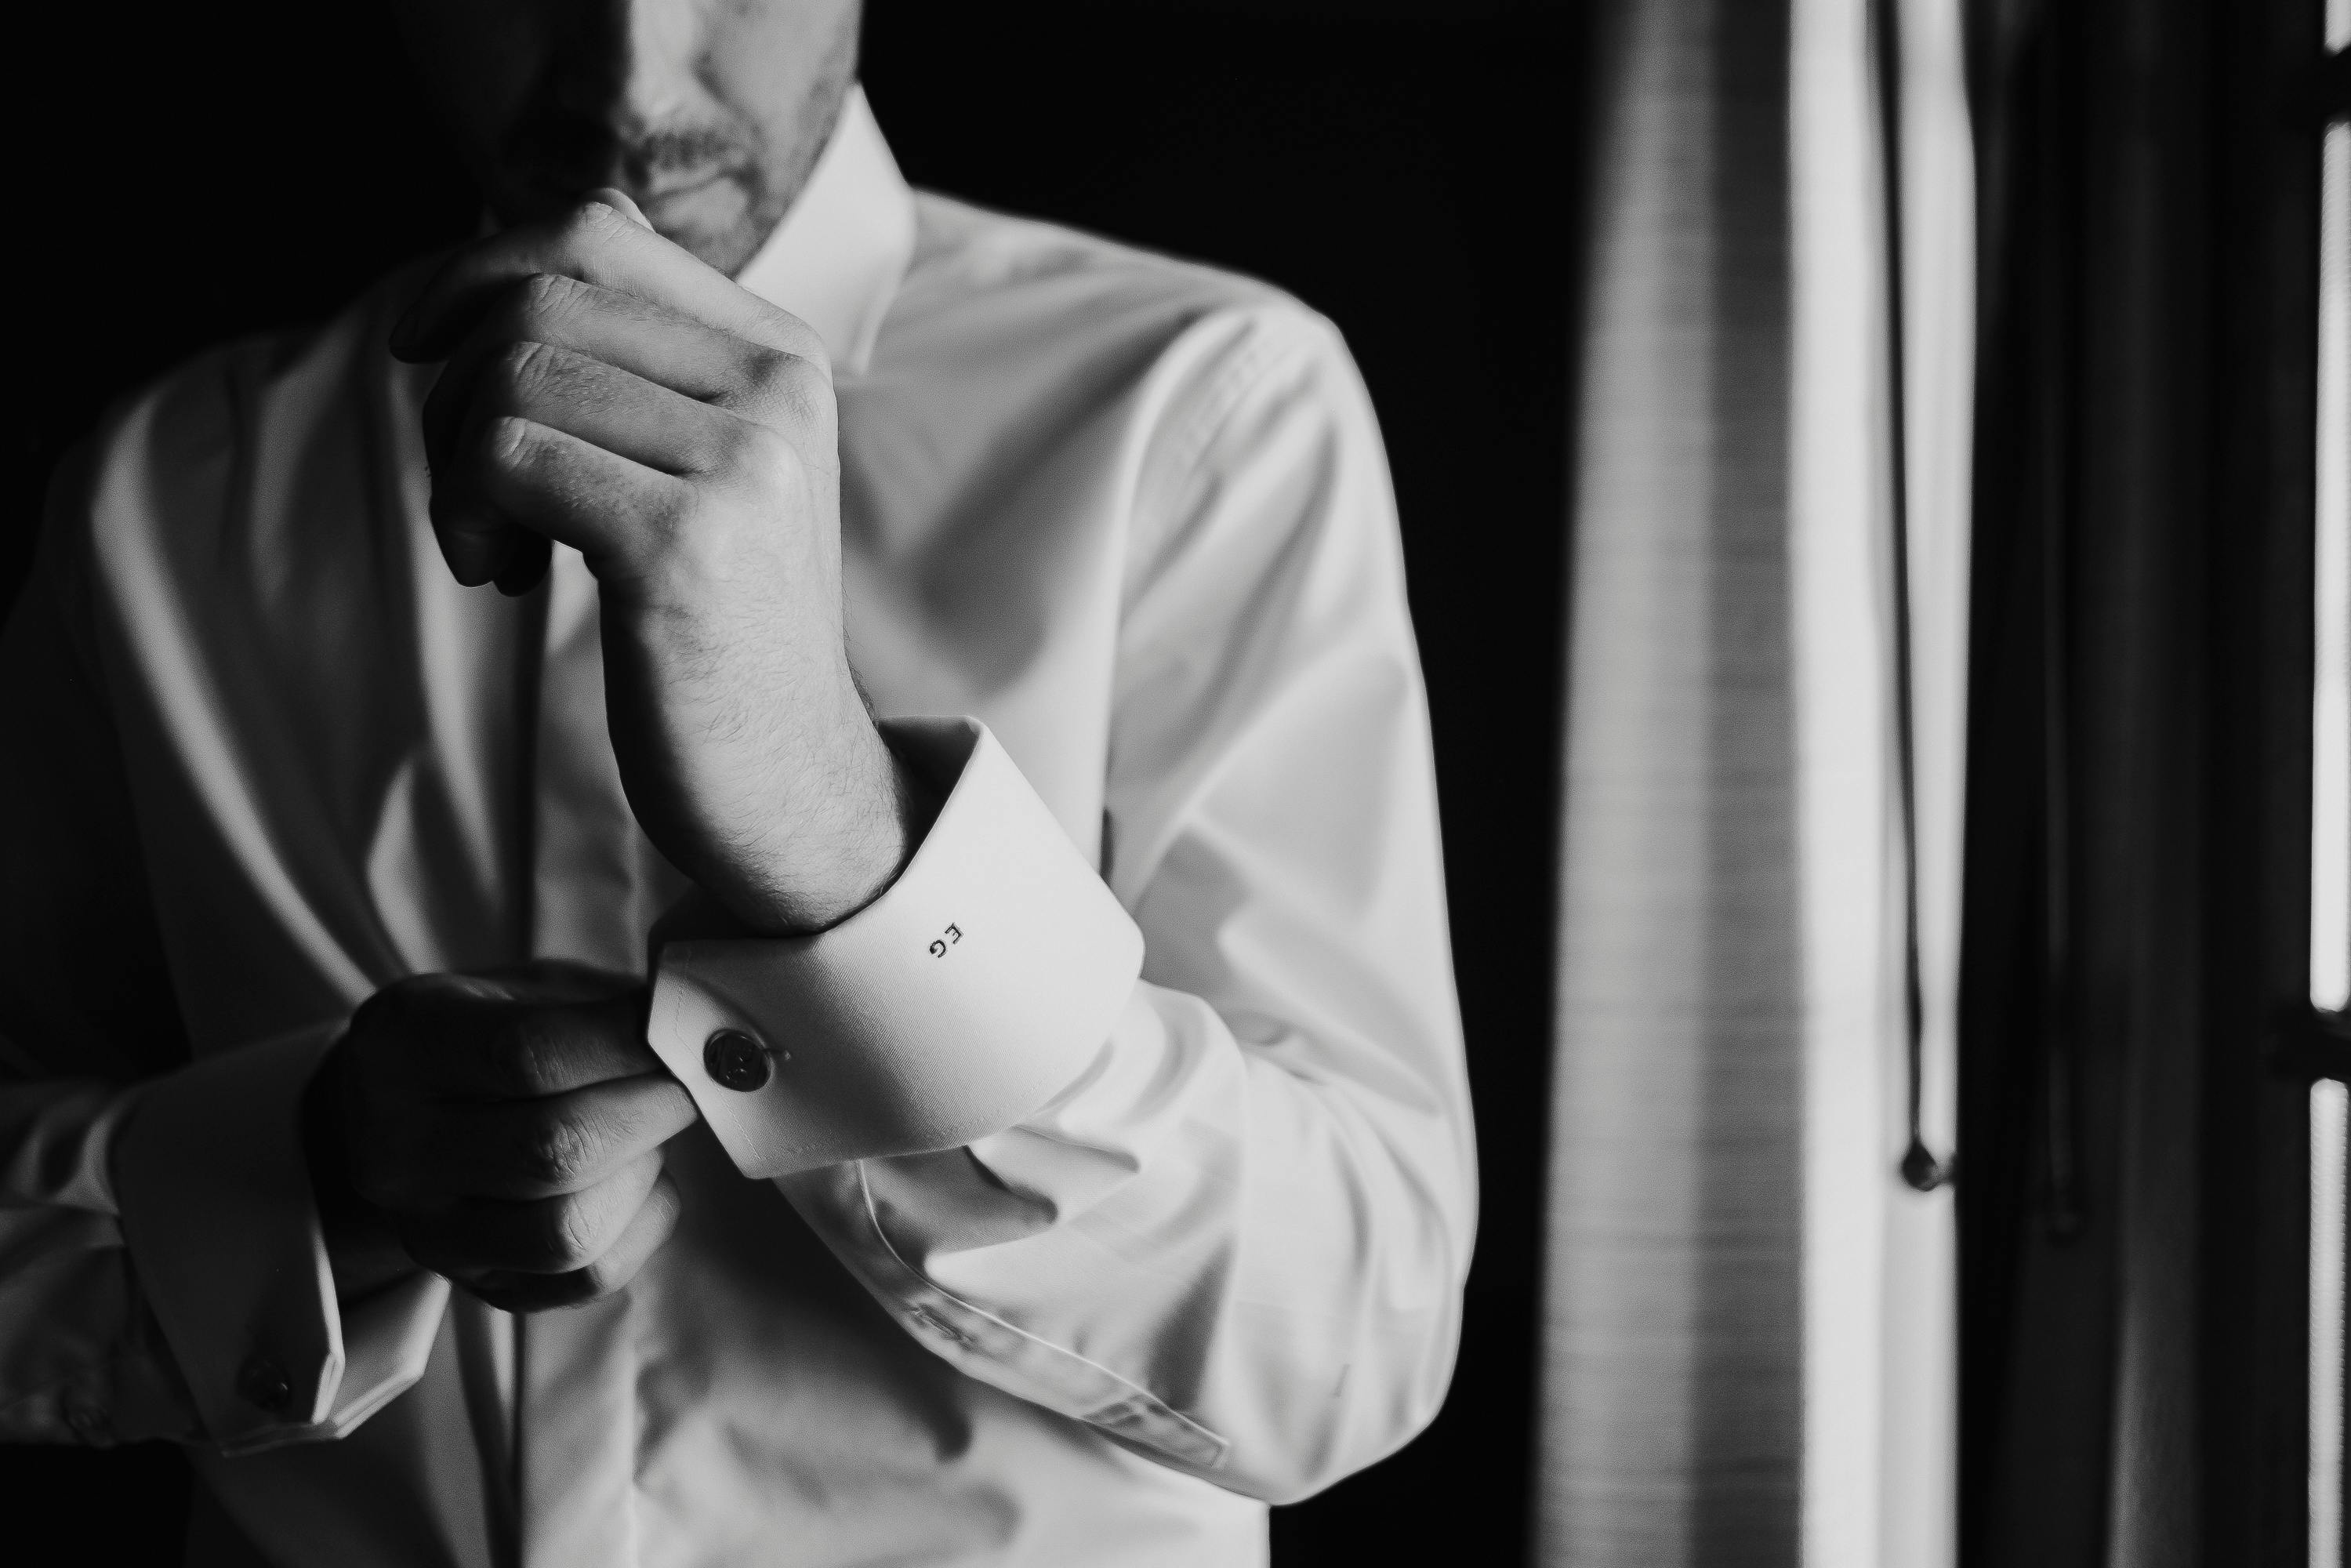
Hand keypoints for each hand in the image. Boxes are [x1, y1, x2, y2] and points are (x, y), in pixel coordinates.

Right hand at [307, 964, 697, 1313]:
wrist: (409, 1117)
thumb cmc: (491, 1037)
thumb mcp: (527, 988)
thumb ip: (604, 1003)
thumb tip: (708, 1028)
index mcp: (404, 1044)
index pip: (529, 1055)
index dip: (630, 1045)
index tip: (680, 1032)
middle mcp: (399, 1149)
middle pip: (555, 1149)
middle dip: (652, 1109)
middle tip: (686, 1081)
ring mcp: (432, 1232)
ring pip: (571, 1232)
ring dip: (644, 1172)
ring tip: (649, 1130)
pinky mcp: (482, 1286)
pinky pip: (592, 1277)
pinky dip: (644, 1223)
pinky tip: (639, 1180)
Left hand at [389, 192, 933, 934]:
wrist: (788, 778)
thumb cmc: (722, 627)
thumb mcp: (708, 466)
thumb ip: (651, 353)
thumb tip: (566, 217)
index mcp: (784, 355)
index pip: (600, 233)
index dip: (481, 267)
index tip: (426, 347)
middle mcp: (778, 390)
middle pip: (539, 299)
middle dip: (455, 385)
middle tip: (470, 485)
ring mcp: (742, 464)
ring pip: (510, 377)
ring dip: (454, 464)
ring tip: (488, 547)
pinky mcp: (687, 542)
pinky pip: (506, 458)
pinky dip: (466, 515)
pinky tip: (498, 576)